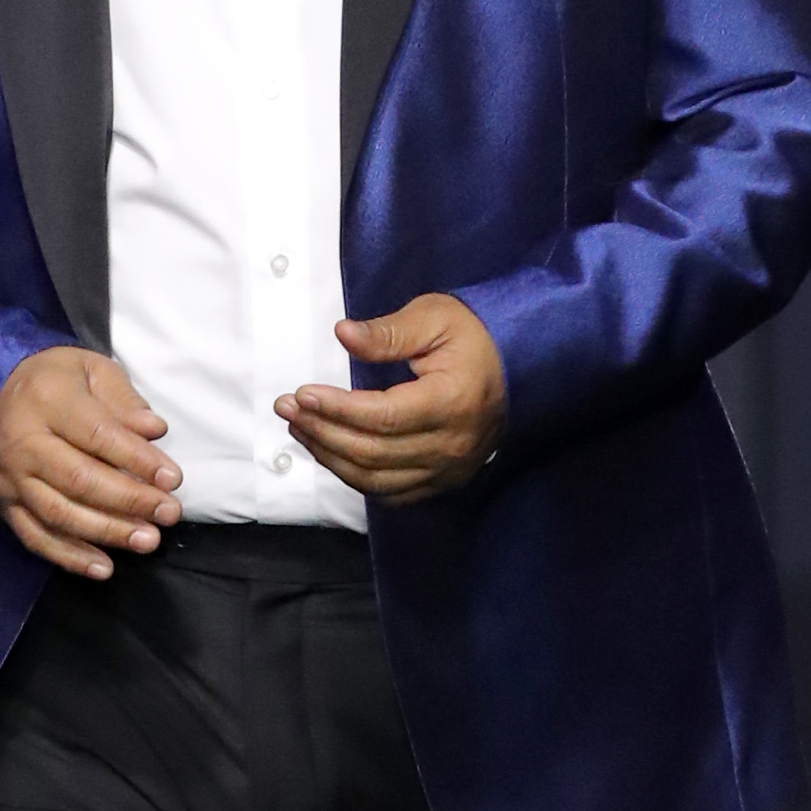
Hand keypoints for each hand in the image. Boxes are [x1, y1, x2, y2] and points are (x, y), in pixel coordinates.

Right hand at [0, 348, 181, 577]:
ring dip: (107, 532)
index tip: (173, 479)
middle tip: (168, 514)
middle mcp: (22, 440)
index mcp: (47, 399)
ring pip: (59, 513)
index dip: (138, 460)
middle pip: (79, 479)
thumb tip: (154, 431)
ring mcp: (9, 476)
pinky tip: (104, 568)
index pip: (98, 436)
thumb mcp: (93, 371)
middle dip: (130, 501)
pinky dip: (70, 557)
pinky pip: (35, 537)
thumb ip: (125, 401)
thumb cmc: (58, 381)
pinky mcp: (4, 503)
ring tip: (147, 541)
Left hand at [276, 296, 506, 507]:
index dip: (336, 409)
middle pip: (372, 453)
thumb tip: (342, 334)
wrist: (522, 366)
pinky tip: (332, 454)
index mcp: (451, 402)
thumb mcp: (434, 317)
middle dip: (322, 432)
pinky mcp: (445, 480)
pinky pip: (392, 493)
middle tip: (287, 410)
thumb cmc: (476, 336)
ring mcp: (449, 469)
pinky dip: (356, 478)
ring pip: (376, 480)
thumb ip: (387, 332)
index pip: (381, 417)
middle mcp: (451, 445)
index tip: (300, 394)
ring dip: (331, 458)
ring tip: (300, 430)